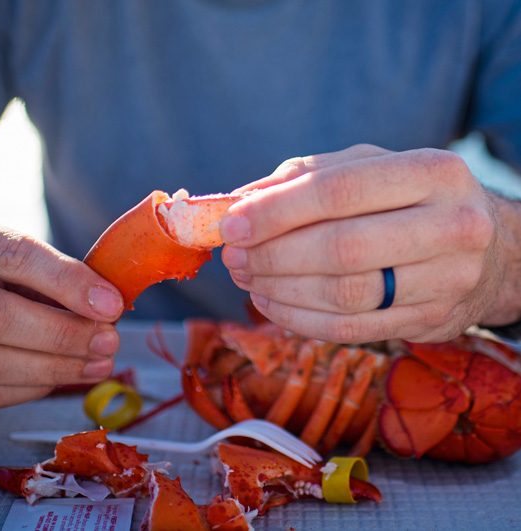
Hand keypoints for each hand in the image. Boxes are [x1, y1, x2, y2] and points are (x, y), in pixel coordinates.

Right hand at [0, 209, 123, 406]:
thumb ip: (44, 273)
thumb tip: (103, 306)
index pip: (13, 256)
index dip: (68, 283)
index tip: (110, 304)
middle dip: (64, 335)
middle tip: (108, 342)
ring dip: (54, 370)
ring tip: (96, 365)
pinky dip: (28, 390)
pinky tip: (57, 377)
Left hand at [220, 144, 509, 343]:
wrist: (489, 249)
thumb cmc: (411, 200)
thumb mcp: (369, 169)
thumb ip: (306, 177)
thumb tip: (239, 202)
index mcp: (432, 172)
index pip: (337, 191)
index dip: (275, 212)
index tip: (231, 225)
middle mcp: (451, 225)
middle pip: (340, 248)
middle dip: (272, 256)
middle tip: (233, 258)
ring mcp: (448, 279)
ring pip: (344, 294)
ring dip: (280, 290)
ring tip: (248, 279)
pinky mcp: (433, 320)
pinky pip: (350, 329)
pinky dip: (299, 319)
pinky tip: (272, 304)